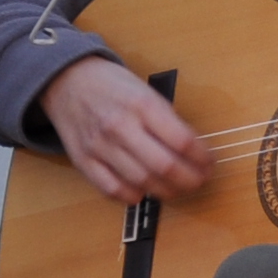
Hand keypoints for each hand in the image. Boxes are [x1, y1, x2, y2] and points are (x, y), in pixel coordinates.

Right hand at [39, 56, 209, 204]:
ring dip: (166, 192)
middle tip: (199, 181)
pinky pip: (112, 189)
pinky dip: (133, 197)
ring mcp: (100, 145)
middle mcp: (120, 126)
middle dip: (190, 180)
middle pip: (164, 166)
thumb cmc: (113, 86)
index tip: (209, 163)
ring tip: (178, 189)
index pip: (182, 141)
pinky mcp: (83, 160)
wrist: (68, 81)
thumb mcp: (147, 91)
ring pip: (141, 181)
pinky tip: (145, 192)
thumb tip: (195, 151)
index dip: (202, 158)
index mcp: (142, 105)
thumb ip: (168, 120)